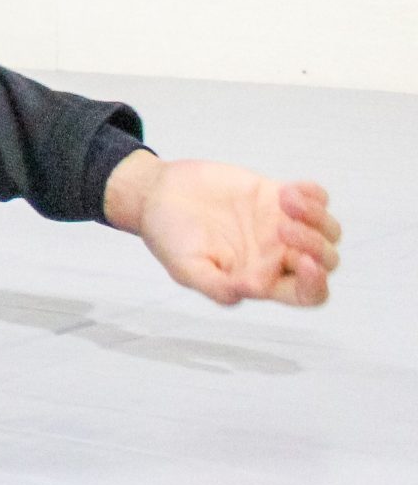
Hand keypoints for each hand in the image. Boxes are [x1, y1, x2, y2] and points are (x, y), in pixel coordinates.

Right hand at [106, 154, 342, 307]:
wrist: (157, 194)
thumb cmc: (169, 236)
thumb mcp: (184, 267)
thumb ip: (214, 285)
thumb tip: (249, 292)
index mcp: (261, 279)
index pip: (306, 294)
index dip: (316, 285)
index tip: (306, 264)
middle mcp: (278, 255)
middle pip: (326, 261)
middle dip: (315, 246)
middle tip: (281, 228)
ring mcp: (280, 224)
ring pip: (328, 230)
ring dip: (317, 217)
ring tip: (285, 200)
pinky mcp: (275, 195)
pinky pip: (317, 196)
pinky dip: (315, 194)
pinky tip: (290, 191)